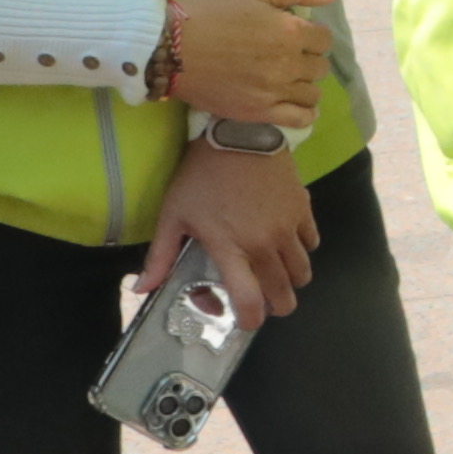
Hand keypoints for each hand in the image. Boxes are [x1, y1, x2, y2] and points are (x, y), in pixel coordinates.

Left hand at [150, 129, 318, 325]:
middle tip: (262, 298)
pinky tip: (284, 240)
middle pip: (285, 296)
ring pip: (302, 274)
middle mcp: (265, 244)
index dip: (251, 321)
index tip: (245, 320)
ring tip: (273, 270)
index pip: (251, 302)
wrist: (239, 132)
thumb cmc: (201, 175)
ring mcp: (288, 228)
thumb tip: (141, 290)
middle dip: (275, 305)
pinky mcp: (303, 211)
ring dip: (289, 279)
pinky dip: (301, 249)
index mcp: (230, 249)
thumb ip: (159, 257)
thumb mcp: (173, 215)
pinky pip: (312, 243)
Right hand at [159, 0, 334, 122]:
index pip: (323, 39)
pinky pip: (299, 119)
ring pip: (312, 93)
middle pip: (319, 66)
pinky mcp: (259, 112)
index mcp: (289, 32)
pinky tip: (296, 105)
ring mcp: (275, 91)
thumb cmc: (208, 12)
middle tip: (288, 55)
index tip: (296, 35)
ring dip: (305, 84)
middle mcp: (288, 63)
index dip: (311, 36)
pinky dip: (305, 113)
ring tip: (288, 78)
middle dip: (308, 59)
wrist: (168, 46)